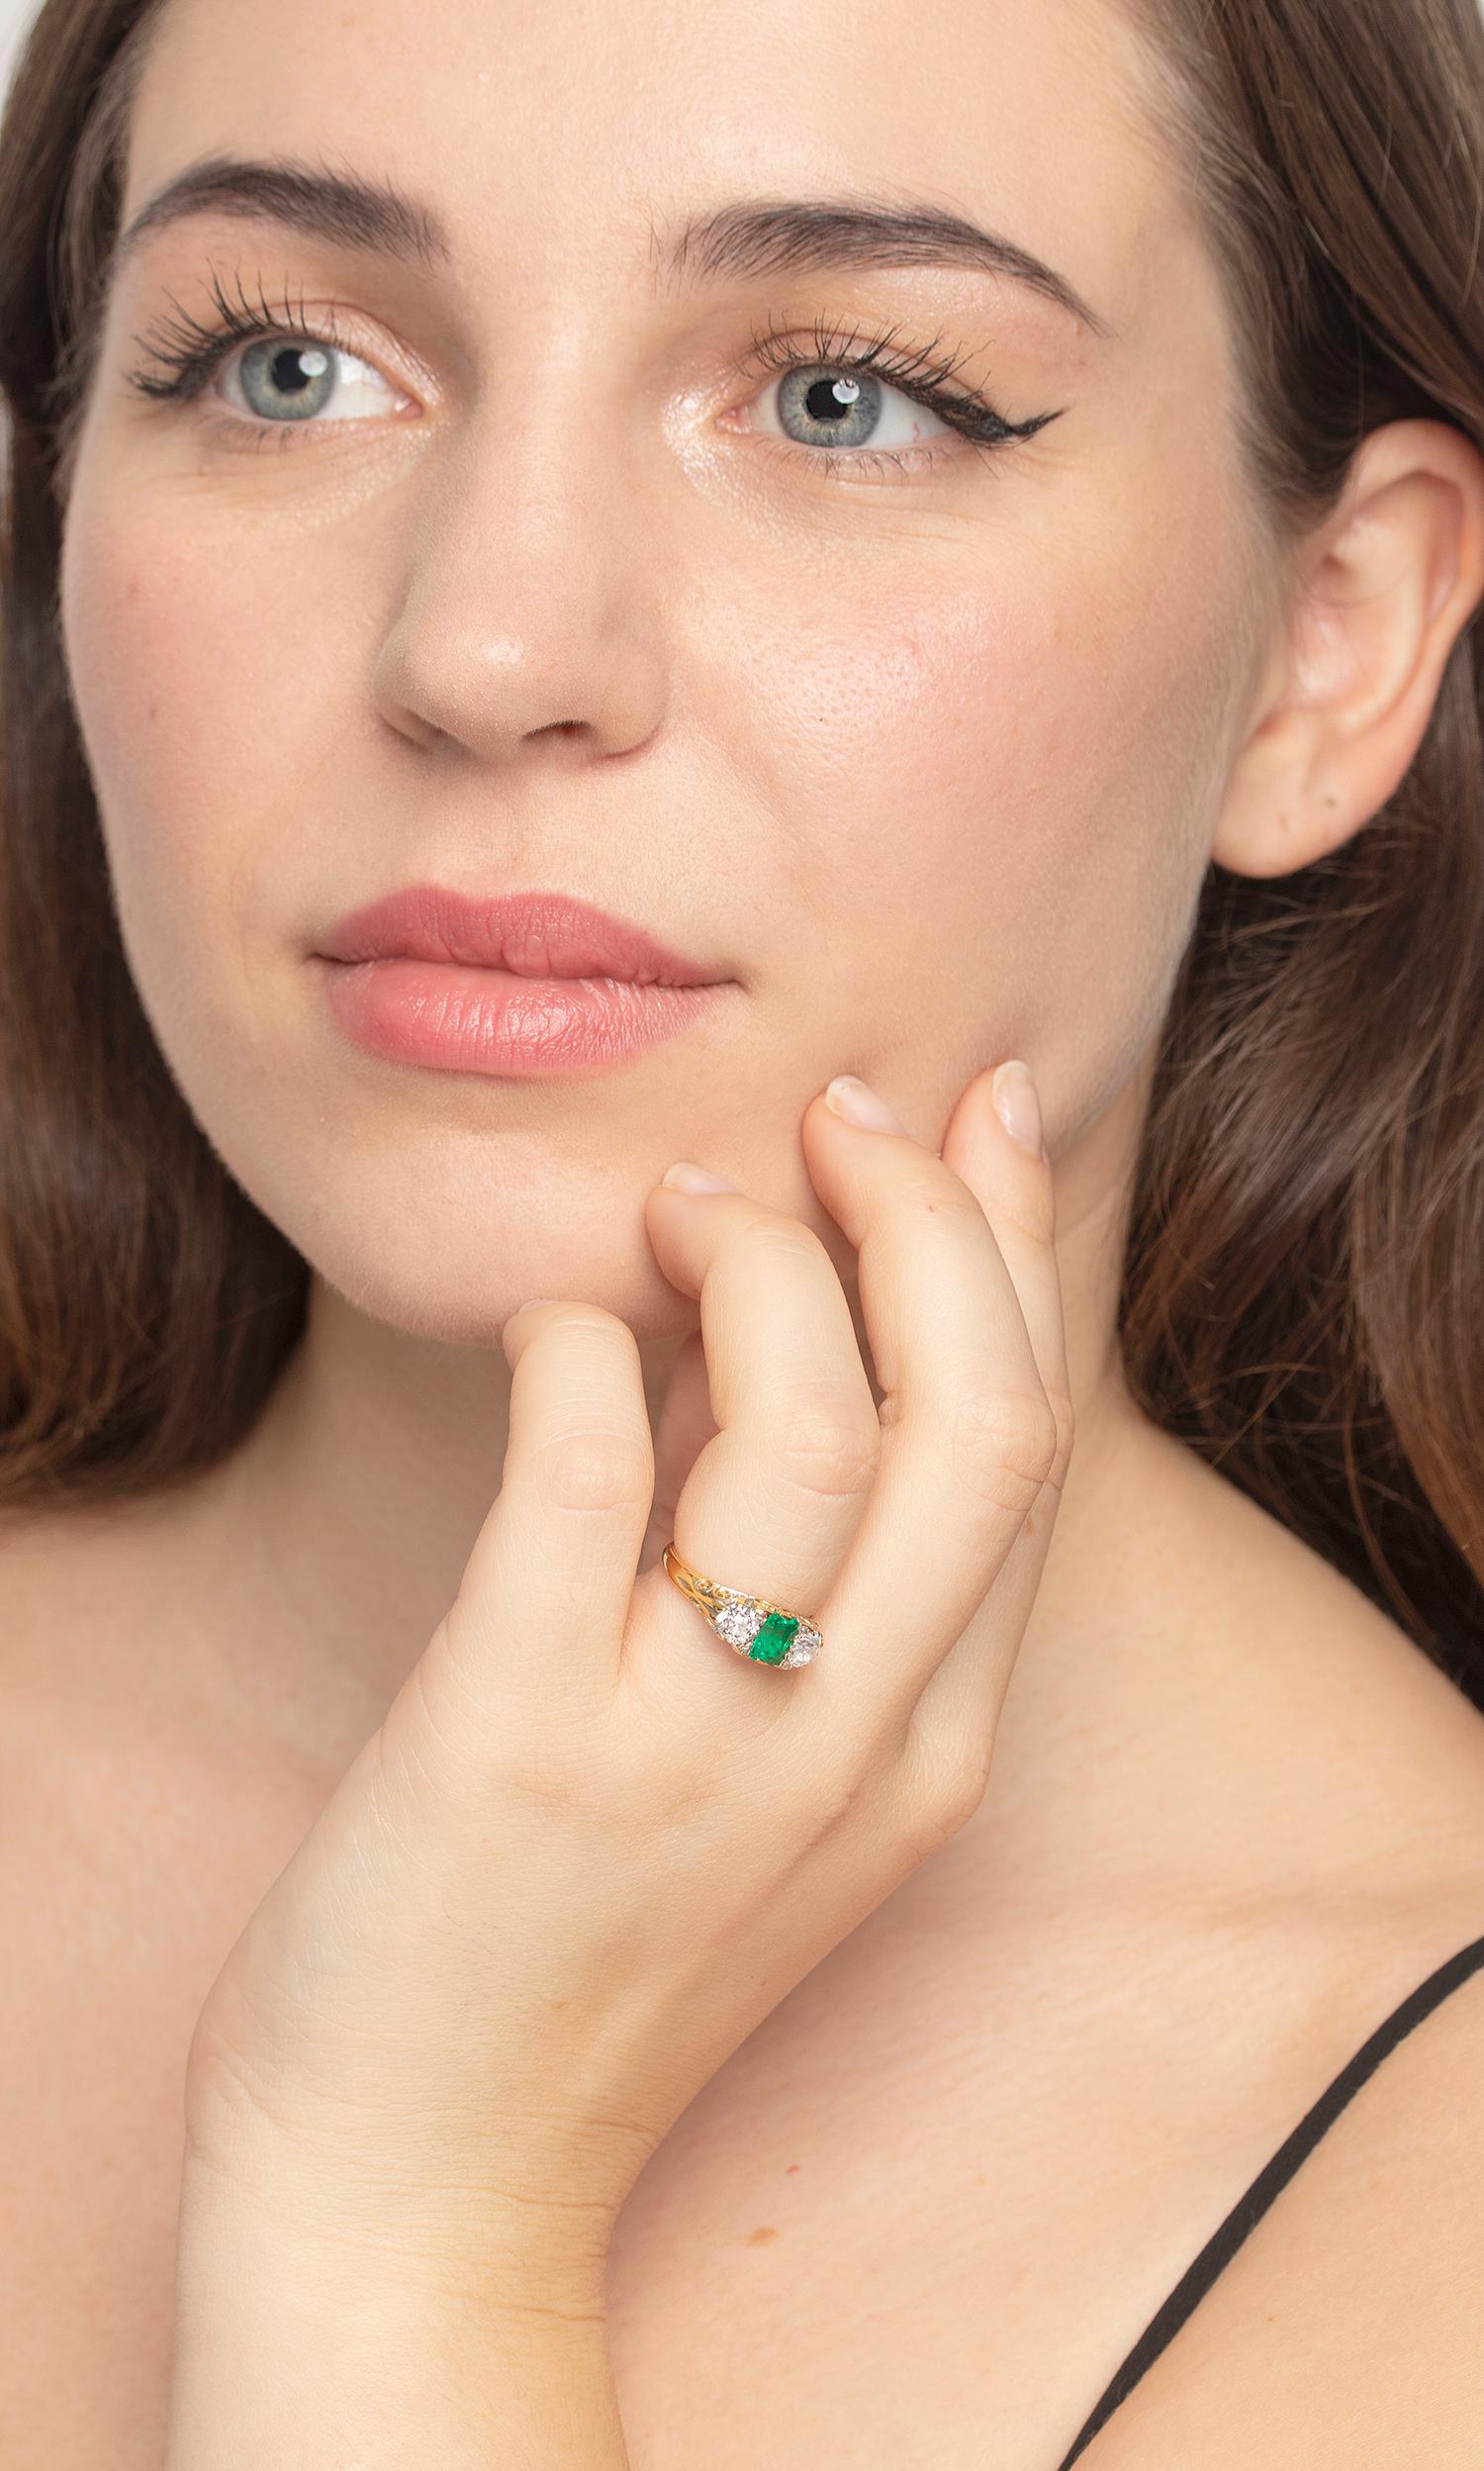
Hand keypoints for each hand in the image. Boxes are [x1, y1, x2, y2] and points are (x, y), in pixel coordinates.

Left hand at [179, 1062, 1072, 2306]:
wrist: (429, 2174)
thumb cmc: (584, 1940)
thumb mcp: (766, 1767)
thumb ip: (798, 1556)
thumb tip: (773, 1299)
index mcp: (934, 1744)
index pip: (1034, 1441)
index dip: (1016, 1244)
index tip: (972, 1116)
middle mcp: (850, 1747)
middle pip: (978, 1418)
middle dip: (929, 1220)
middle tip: (831, 1125)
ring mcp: (692, 1752)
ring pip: (805, 1431)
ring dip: (754, 1266)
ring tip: (676, 1211)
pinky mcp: (516, 1745)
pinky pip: (580, 1478)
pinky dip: (575, 1348)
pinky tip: (548, 1331)